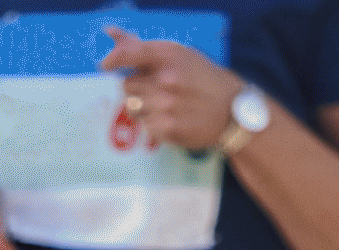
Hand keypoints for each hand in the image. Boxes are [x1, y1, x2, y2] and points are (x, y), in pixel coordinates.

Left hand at [99, 31, 240, 154]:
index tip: (106, 65)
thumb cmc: (202, 78)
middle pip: (127, 85)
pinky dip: (154, 124)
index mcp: (170, 55)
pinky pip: (144, 126)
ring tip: (167, 106)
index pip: (130, 53)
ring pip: (133, 107)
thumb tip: (109, 32)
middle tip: (158, 90)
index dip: (114, 59)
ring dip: (144, 108)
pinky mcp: (167, 128)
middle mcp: (166, 79)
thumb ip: (142, 46)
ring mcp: (166, 105)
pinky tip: (172, 119)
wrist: (232, 110)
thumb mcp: (179, 54)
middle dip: (138, 88)